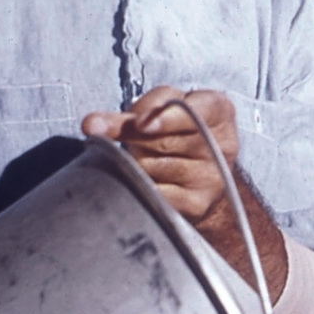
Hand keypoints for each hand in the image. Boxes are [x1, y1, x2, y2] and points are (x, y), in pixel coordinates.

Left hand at [83, 86, 240, 224]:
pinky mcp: (198, 203)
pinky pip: (154, 192)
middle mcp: (223, 143)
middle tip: (132, 140)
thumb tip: (90, 125)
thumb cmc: (175, 133)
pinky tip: (142, 180)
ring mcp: (212, 176)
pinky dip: (139, 185)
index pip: (195, 109)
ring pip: (152, 167)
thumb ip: (127, 114)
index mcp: (219, 110)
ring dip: (136, 163)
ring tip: (145, 160)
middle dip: (136, 138)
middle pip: (164, 140)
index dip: (166, 117)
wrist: (202, 176)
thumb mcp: (160, 110)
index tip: (139, 124)